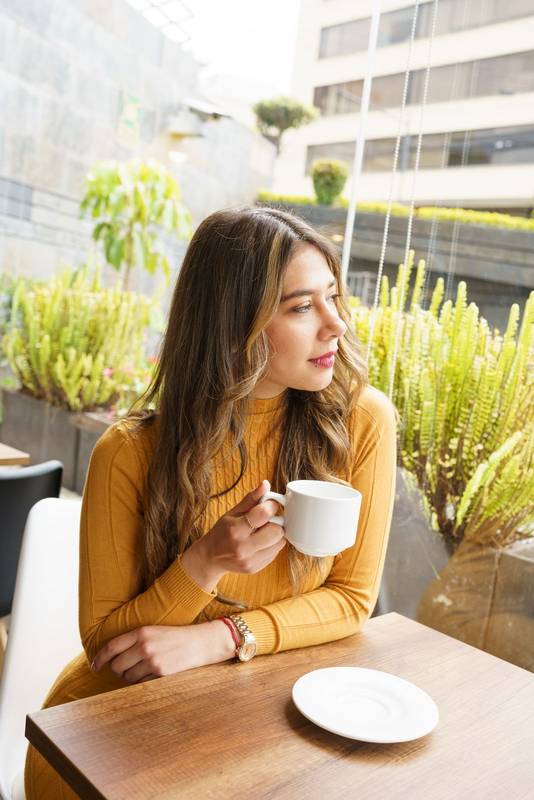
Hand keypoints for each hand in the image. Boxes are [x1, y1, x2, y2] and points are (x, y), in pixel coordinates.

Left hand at [91, 620, 234, 683]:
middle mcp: (144, 645)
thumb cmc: (174, 637)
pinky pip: (141, 683)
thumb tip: (112, 657)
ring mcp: (152, 660)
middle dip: (119, 670)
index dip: (100, 659)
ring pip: (127, 677)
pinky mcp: (160, 673)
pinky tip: (153, 674)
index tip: (94, 667)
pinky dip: (143, 682)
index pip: (111, 647)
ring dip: (131, 677)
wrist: (200, 642)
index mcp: (141, 632)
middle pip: (116, 665)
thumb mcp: (153, 632)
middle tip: (127, 668)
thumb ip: (134, 641)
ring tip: (144, 669)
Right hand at [181, 480, 285, 591]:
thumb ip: (251, 499)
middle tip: (267, 520)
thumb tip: (265, 484)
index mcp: (236, 530)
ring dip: (276, 534)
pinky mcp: (256, 568)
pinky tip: (261, 542)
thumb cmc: (222, 531)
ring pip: (280, 543)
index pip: (264, 514)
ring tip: (263, 531)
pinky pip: (276, 552)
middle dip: (276, 522)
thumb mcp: (232, 512)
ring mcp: (250, 561)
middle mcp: (243, 548)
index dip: (271, 506)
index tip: (269, 504)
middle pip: (277, 531)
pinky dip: (272, 544)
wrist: (211, 557)